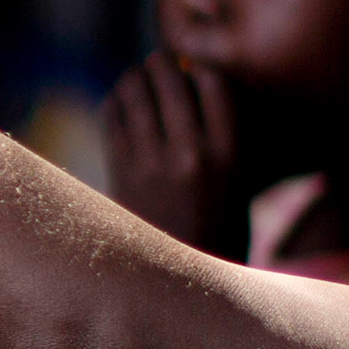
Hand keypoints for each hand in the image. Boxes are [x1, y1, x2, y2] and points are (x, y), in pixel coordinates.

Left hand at [107, 54, 249, 259]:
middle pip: (171, 80)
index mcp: (231, 156)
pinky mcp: (120, 172)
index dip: (201, 69)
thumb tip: (190, 80)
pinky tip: (121, 106)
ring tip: (136, 79)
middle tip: (158, 62)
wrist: (179, 285)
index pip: (214, 83)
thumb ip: (220, 137)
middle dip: (162, 65)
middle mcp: (192, 155)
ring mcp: (152, 163)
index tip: (195, 69)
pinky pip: (112, 116)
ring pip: (135, 92)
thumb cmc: (214, 230)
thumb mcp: (237, 184)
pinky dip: (115, 103)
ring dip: (134, 79)